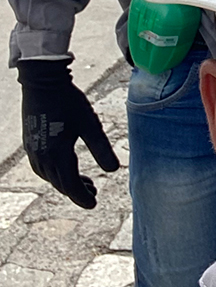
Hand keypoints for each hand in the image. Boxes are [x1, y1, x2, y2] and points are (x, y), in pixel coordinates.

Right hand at [17, 59, 119, 208]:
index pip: (69, 185)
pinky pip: (42, 167)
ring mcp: (33, 151)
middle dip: (76, 191)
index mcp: (56, 155)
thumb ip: (101, 148)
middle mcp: (41, 157)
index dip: (82, 197)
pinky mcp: (31, 143)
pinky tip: (65, 167)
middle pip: (59, 183)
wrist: (42, 82)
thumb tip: (114, 171)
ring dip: (66, 182)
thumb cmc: (68, 101)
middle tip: (94, 193)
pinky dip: (55, 173)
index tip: (94, 204)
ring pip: (50, 176)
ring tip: (84, 182)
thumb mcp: (90, 124)